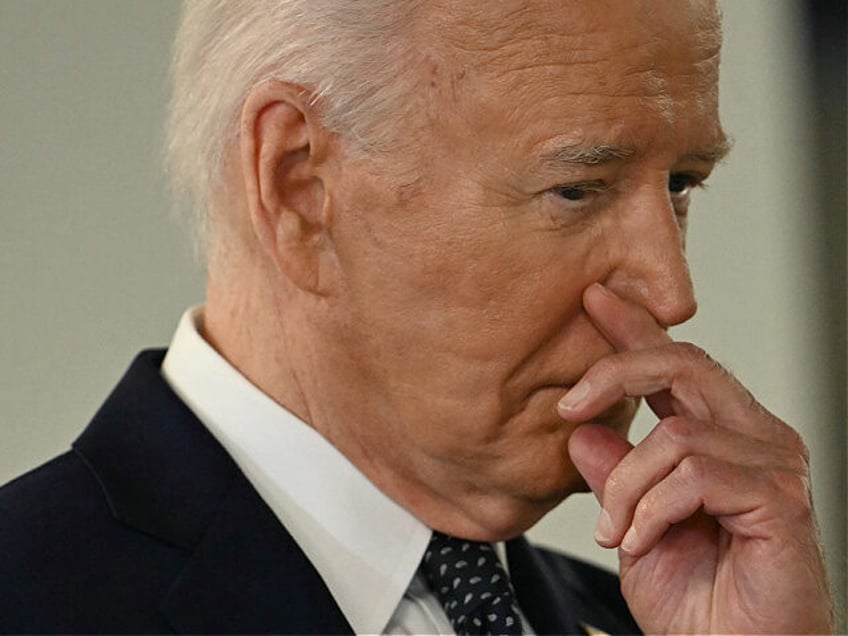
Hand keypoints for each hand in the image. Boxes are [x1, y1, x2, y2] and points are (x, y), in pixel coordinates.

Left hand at [558, 283, 832, 633]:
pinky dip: (651, 509)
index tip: (594, 300)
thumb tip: (583, 433)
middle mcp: (754, 438)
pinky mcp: (779, 497)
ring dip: (625, 485)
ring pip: (674, 433)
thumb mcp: (635, 528)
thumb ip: (614, 476)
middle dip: (615, 372)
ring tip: (615, 531)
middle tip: (568, 405)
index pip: (676, 366)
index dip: (635, 328)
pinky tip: (642, 541)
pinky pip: (693, 474)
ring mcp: (772, 464)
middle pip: (684, 363)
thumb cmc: (699, 605)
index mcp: (721, 437)